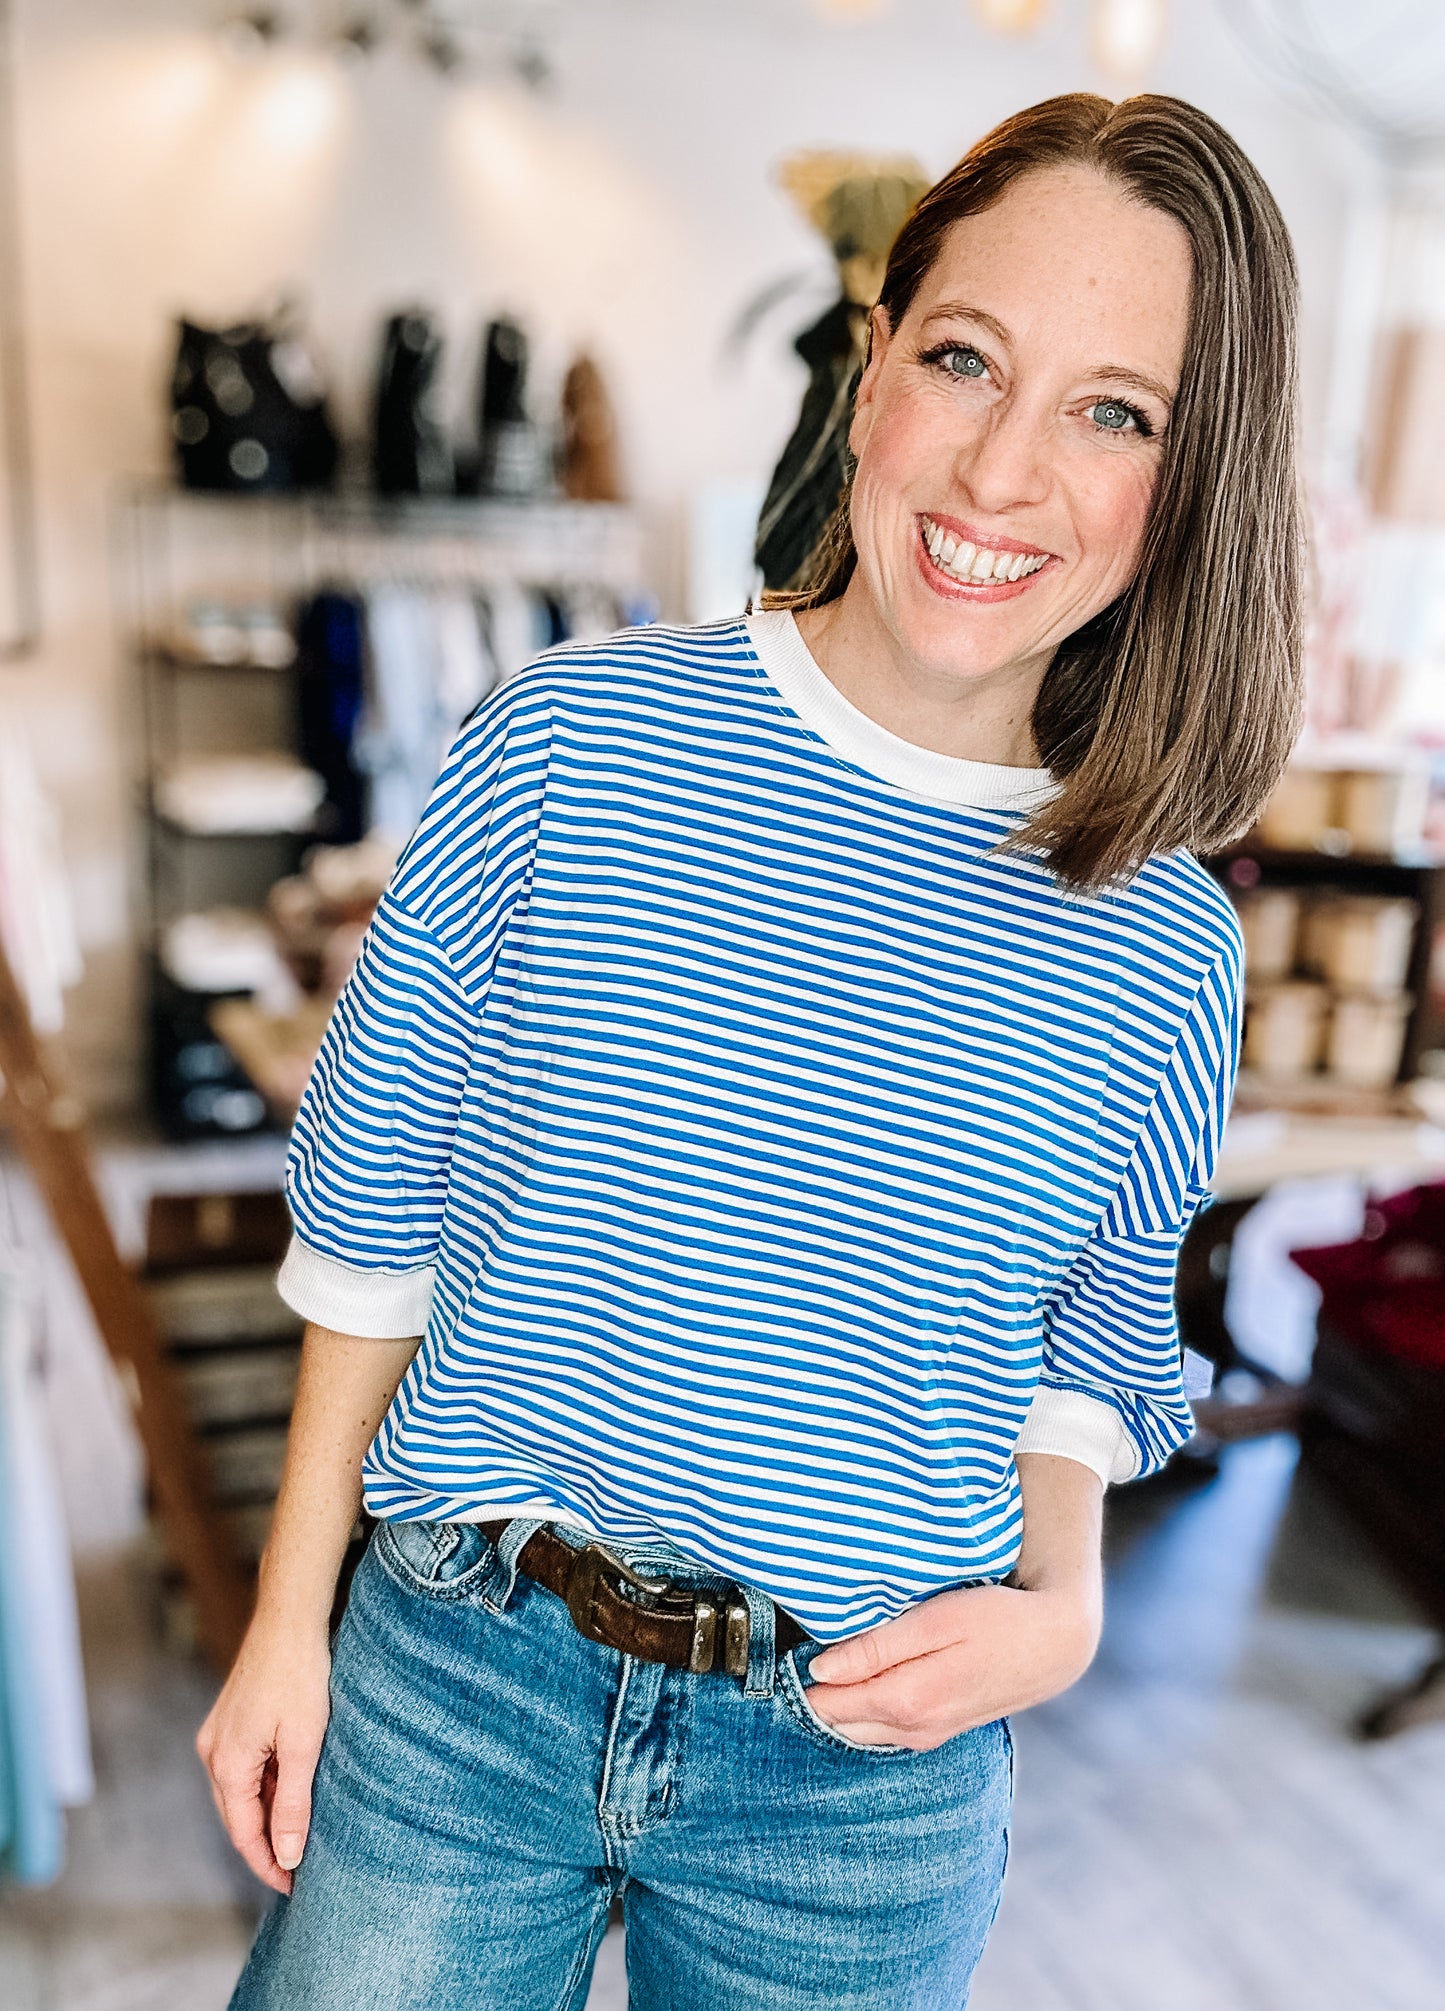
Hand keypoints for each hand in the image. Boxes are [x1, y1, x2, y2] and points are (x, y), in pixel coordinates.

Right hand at [196, 1616, 332, 1893]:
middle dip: (265, 1847)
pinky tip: (289, 1792)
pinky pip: (243, 1769)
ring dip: (265, 1816)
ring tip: (298, 1836)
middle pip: (237, 1817)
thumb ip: (294, 1803)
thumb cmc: (300, 1675)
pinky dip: (263, 1787)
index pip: (245, 1834)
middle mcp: (212, 1753)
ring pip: (240, 1793)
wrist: (288, 1618)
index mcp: (227, 1764)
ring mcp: (217, 1735)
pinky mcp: (229, 1721)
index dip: (269, 1864)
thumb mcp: (304, 1744)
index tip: (294, 1887)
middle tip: (298, 1871)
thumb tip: (288, 1856)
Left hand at [804, 1578, 1101, 1750]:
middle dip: (814, 1695)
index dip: (799, 1680)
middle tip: (794, 1654)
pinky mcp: (940, 1729)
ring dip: (840, 1704)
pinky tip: (863, 1681)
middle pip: (839, 1722)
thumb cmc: (995, 1619)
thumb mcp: (934, 1621)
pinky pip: (886, 1728)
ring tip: (825, 1664)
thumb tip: (822, 1668)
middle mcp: (913, 1729)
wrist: (1054, 1644)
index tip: (782, 1651)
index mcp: (906, 1701)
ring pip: (861, 1729)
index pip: (828, 1703)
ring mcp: (928, 1734)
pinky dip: (865, 1710)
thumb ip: (877, 1648)